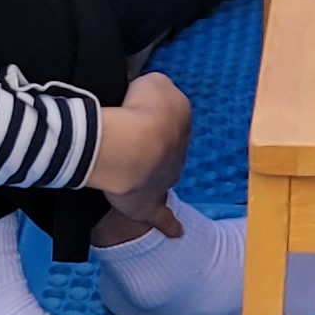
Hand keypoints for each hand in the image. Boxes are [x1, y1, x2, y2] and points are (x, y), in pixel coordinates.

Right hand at [88, 72, 193, 233]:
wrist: (133, 145)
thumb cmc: (140, 109)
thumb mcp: (153, 82)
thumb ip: (154, 89)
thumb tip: (145, 95)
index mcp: (181, 119)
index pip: (170, 117)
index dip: (153, 116)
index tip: (139, 115)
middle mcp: (179, 150)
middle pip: (168, 147)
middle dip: (156, 144)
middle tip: (134, 142)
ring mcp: (166, 178)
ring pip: (164, 175)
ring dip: (153, 174)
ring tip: (135, 172)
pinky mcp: (148, 203)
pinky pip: (161, 216)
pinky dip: (168, 224)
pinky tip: (176, 232)